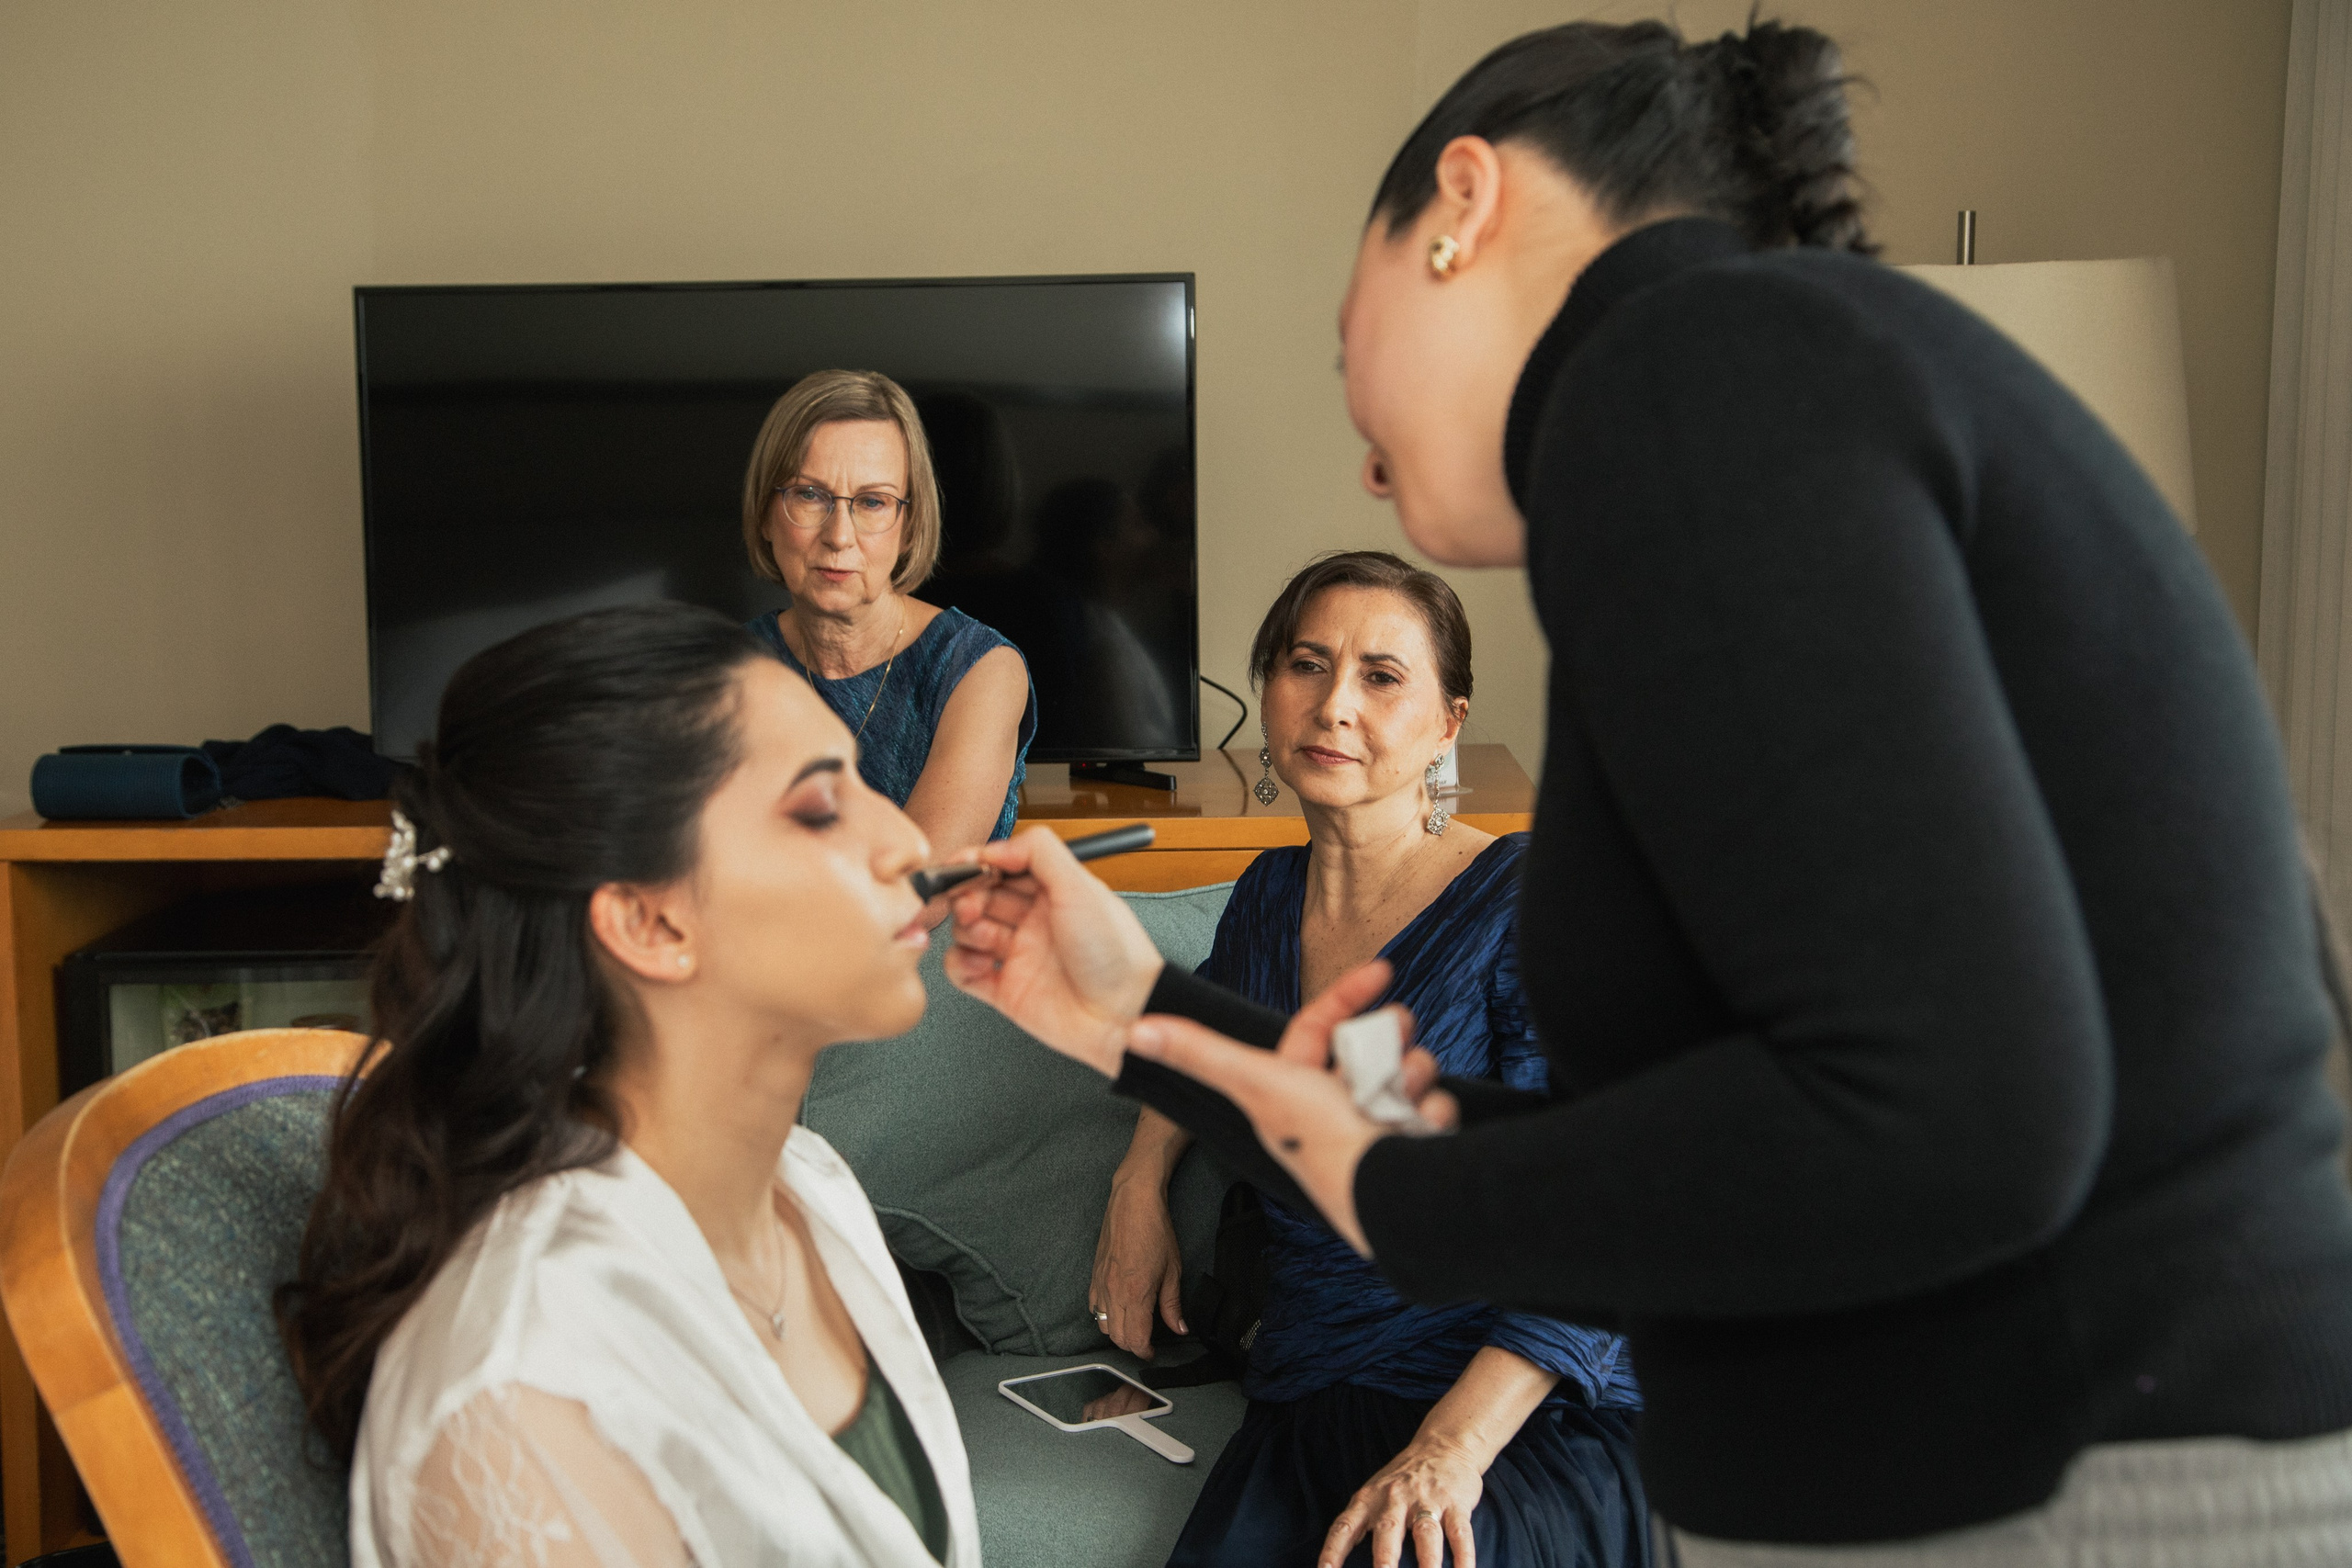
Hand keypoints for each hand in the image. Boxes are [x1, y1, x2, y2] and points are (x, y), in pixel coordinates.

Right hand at [943, 827, 1165, 1074]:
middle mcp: (1034, 921)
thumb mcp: (1080, 887)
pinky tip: (978, 963)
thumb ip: (1039, 852)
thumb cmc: (1115, 953)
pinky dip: (960, 964)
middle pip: (981, 896)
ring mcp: (1019, 956)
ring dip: (965, 928)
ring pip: (969, 930)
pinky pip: (965, 971)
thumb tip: (996, 847)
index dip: (980, 865)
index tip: (963, 866)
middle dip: (968, 895)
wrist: (1123, 1014)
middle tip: (971, 905)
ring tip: (983, 936)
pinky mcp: (1006, 990)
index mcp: (1053, 893)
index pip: (1004, 868)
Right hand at [1090, 1169, 1185, 1358]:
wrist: (1133, 1202)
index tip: (1153, 1351)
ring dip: (1117, 1332)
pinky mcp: (1093, 1276)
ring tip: (1133, 1327)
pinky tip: (1116, 1309)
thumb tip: (1179, 1328)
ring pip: (1102, 1325)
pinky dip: (1103, 1316)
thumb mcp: (1173, 1270)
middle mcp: (1113, 1294)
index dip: (1145, 1352)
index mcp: (1136, 1295)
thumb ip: (1172, 1304)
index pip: (1136, 1339)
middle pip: (1117, 1338)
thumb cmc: (1156, 1232)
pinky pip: (1093, 1308)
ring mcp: (1100, 1285)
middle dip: (1132, 1345)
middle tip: (1147, 1341)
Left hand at [1127, 961, 1448, 1255]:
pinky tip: (1424, 1129)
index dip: (1348, 993)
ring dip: (1415, 1078)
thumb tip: (1135, 1031)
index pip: (1318, 1025)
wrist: (1392, 1200)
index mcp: (1293, 1090)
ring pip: (1407, 1072)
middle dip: (1392, 1040)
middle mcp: (1330, 1109)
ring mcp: (1373, 1129)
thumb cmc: (1322, 1143)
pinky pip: (1436, 1108)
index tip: (1384, 969)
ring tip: (1406, 1100)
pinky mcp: (1412, 1149)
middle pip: (1370, 1045)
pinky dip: (1435, 1115)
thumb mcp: (1257, 1081)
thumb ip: (1199, 1052)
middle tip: (1400, 1040)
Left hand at [1321, 1435, 1483, 1567]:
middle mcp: (1395, 1499)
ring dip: (1427, 1563)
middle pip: (1387, 1531)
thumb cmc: (1403, 1479)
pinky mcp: (1455, 1504)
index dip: (1333, 1551)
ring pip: (1426, 1535)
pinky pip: (1460, 1534)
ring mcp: (1427, 1500)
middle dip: (1384, 1560)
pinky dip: (1464, 1557)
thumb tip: (1333, 1559)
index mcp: (1369, 1499)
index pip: (1345, 1526)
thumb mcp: (1374, 1492)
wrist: (1443, 1445)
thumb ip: (1358, 1523)